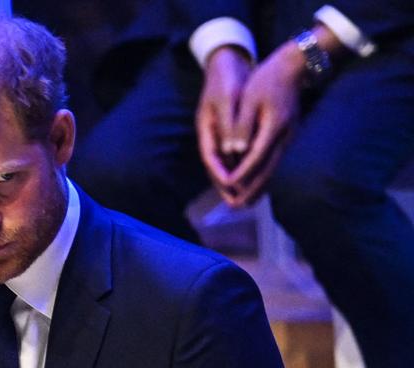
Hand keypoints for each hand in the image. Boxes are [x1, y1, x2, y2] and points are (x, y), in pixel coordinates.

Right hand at [195, 46, 251, 203]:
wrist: (228, 62)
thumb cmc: (227, 78)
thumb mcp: (227, 97)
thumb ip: (230, 124)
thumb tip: (233, 149)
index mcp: (207, 128)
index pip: (211, 158)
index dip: (220, 175)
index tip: (231, 189)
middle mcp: (213, 135)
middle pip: (219, 166)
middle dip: (229, 187)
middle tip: (239, 206)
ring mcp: (221, 134)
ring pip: (229, 163)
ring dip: (238, 181)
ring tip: (249, 199)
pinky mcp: (231, 131)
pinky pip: (238, 155)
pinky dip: (246, 167)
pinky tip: (258, 176)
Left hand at [223, 41, 304, 206]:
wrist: (294, 67)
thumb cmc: (267, 80)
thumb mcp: (250, 99)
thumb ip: (241, 126)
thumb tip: (234, 151)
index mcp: (273, 127)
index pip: (255, 158)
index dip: (241, 174)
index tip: (227, 187)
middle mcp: (284, 137)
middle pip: (266, 170)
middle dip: (250, 190)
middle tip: (235, 207)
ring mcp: (288, 138)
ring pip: (272, 169)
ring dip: (258, 187)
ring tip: (244, 203)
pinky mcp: (287, 137)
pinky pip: (274, 162)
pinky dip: (264, 176)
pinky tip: (256, 185)